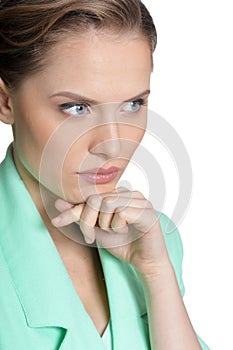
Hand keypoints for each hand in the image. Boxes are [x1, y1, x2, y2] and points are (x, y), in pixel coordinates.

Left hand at [51, 187, 170, 274]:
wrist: (144, 261)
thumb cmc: (123, 243)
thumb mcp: (96, 230)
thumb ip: (80, 216)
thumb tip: (58, 202)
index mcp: (116, 194)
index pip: (89, 197)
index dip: (72, 210)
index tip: (56, 222)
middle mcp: (128, 193)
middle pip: (95, 199)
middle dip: (87, 221)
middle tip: (91, 237)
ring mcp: (139, 200)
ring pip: (107, 203)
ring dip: (105, 224)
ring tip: (114, 231)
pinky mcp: (147, 210)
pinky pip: (122, 212)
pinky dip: (118, 226)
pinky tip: (126, 231)